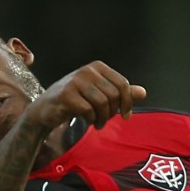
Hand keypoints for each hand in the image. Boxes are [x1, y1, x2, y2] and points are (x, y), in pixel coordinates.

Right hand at [28, 61, 146, 130]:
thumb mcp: (99, 95)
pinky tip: (87, 121)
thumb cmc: (74, 100)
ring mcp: (75, 81)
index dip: (127, 102)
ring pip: (102, 103)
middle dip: (112, 112)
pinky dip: (91, 120)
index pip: (122, 84)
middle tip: (105, 120)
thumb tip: (143, 92)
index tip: (125, 115)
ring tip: (97, 123)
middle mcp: (86, 70)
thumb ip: (120, 93)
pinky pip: (88, 110)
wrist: (46, 109)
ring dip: (102, 118)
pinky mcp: (66, 94)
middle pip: (113, 94)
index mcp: (97, 67)